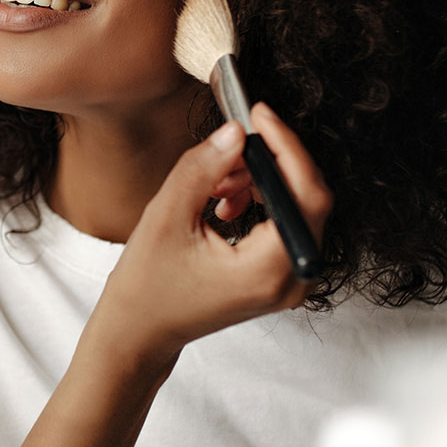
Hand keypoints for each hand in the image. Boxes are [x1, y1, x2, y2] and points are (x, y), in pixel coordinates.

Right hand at [93, 103, 331, 365]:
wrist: (141, 331)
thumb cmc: (147, 285)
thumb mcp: (166, 217)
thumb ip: (203, 170)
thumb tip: (234, 132)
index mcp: (268, 270)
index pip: (305, 195)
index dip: (287, 147)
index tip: (259, 115)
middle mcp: (291, 280)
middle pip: (306, 200)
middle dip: (267, 164)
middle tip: (227, 147)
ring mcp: (289, 282)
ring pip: (294, 210)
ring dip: (259, 183)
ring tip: (216, 183)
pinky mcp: (278, 277)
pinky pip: (284, 225)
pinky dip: (258, 202)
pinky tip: (222, 202)